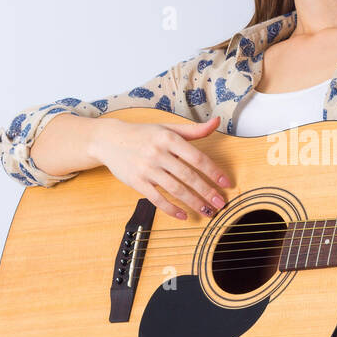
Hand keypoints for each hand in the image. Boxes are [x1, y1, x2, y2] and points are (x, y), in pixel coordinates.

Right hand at [89, 115, 232, 220]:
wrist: (109, 140)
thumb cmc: (143, 134)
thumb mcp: (168, 128)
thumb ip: (194, 130)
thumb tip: (217, 122)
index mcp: (169, 138)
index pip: (197, 158)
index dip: (214, 172)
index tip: (226, 183)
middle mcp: (158, 153)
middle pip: (188, 176)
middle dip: (207, 192)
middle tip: (220, 204)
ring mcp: (147, 169)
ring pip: (175, 189)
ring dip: (193, 203)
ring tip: (207, 211)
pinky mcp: (137, 182)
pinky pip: (156, 199)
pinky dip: (171, 209)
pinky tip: (183, 215)